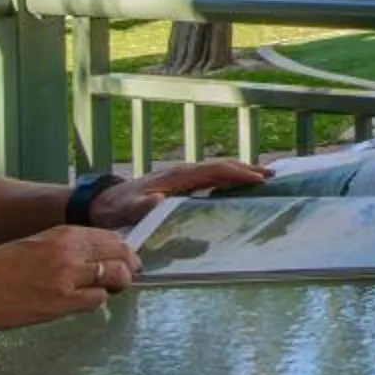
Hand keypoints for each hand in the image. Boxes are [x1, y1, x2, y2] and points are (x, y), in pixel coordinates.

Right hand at [0, 226, 135, 329]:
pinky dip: (95, 301)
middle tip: (126, 277)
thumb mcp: (33, 246)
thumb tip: (94, 259)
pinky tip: (81, 302)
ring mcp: (67, 276)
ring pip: (115, 277)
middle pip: (120, 254)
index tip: (125, 258)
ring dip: (115, 285)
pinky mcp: (61, 302)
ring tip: (106, 290)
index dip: (122, 250)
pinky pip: (96, 300)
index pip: (110, 237)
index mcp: (61, 233)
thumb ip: (64, 249)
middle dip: (128, 266)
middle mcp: (69, 251)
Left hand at [83, 160, 272, 229]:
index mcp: (175, 178)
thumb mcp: (126, 208)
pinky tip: (237, 186)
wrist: (100, 203)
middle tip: (274, 175)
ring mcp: (181, 177)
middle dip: (247, 168)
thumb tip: (159, 200)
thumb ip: (141, 205)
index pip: (213, 171)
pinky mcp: (179, 184)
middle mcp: (181, 173)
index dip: (236, 174)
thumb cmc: (115, 208)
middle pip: (220, 165)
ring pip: (217, 170)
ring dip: (240, 171)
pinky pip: (210, 178)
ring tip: (265, 177)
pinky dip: (228, 178)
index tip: (259, 179)